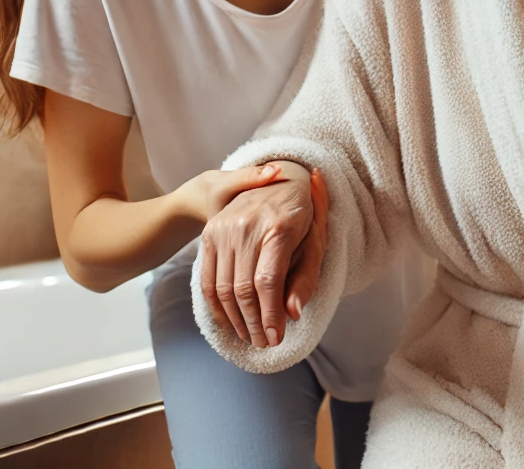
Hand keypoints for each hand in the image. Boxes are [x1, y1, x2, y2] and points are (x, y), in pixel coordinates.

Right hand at [199, 163, 326, 348]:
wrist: (281, 179)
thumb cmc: (302, 215)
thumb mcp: (315, 241)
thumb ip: (306, 277)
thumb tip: (292, 314)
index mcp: (278, 227)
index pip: (268, 281)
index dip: (270, 315)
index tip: (275, 338)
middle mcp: (247, 226)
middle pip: (243, 288)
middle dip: (254, 323)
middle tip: (265, 343)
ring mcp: (224, 228)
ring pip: (223, 287)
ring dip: (235, 319)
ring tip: (250, 336)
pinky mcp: (209, 233)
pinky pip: (208, 278)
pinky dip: (216, 305)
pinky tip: (229, 321)